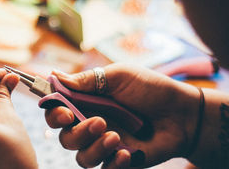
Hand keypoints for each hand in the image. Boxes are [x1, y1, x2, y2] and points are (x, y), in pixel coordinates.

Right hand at [45, 63, 200, 167]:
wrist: (181, 112)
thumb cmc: (150, 88)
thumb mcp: (119, 76)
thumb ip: (87, 79)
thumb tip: (55, 75)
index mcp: (86, 102)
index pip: (57, 111)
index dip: (54, 114)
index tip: (65, 113)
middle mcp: (90, 124)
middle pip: (66, 138)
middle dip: (78, 133)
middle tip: (100, 122)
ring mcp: (104, 144)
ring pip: (82, 157)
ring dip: (95, 148)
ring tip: (117, 137)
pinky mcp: (120, 160)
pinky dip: (113, 163)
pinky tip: (126, 152)